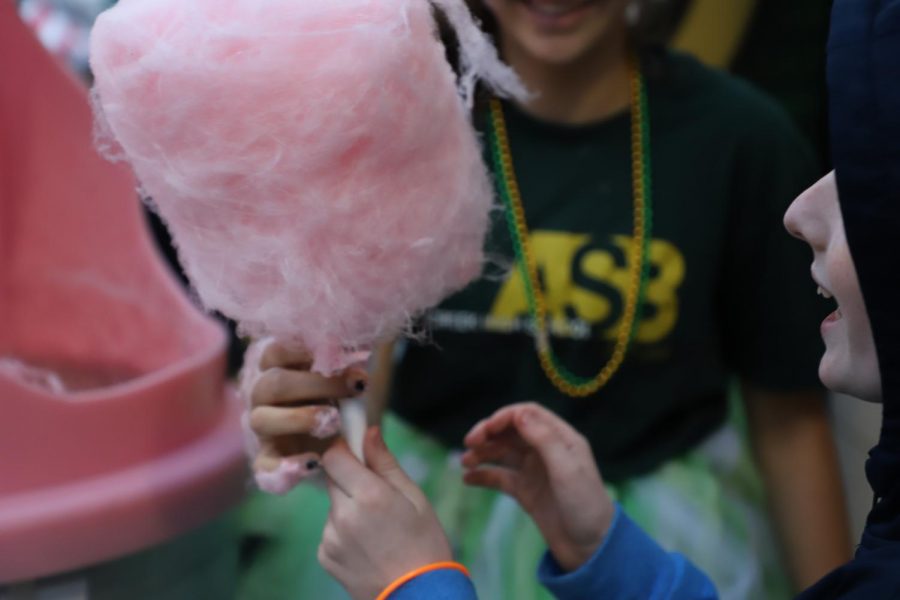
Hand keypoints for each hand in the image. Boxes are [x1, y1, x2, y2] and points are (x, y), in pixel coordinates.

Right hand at [239, 338, 367, 493]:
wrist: (329, 434)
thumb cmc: (333, 392)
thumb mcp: (340, 372)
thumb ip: (345, 361)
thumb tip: (363, 346)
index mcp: (277, 366)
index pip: (277, 350)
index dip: (305, 350)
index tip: (342, 355)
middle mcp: (262, 394)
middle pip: (274, 384)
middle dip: (316, 384)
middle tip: (355, 387)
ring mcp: (262, 426)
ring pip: (262, 420)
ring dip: (299, 419)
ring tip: (334, 422)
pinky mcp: (266, 458)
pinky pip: (264, 467)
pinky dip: (285, 468)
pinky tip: (313, 463)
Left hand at [319, 427, 452, 599]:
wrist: (417, 596)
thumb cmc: (425, 544)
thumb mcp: (415, 499)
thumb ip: (386, 463)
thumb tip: (369, 432)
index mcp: (369, 495)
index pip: (334, 456)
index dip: (344, 450)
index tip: (356, 452)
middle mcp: (343, 515)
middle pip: (332, 478)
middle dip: (350, 479)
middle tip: (376, 495)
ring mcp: (330, 538)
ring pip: (333, 505)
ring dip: (348, 507)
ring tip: (377, 528)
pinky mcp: (325, 556)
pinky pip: (330, 530)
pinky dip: (344, 531)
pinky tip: (368, 545)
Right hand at [462, 403, 613, 571]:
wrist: (590, 549)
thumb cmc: (585, 505)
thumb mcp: (567, 470)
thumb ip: (544, 439)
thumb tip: (518, 413)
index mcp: (562, 439)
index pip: (529, 414)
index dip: (505, 417)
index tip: (486, 429)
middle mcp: (546, 451)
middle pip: (511, 431)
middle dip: (489, 433)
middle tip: (469, 443)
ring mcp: (534, 471)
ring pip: (502, 453)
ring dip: (482, 453)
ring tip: (465, 463)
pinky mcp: (525, 491)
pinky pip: (500, 477)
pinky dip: (483, 475)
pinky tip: (468, 479)